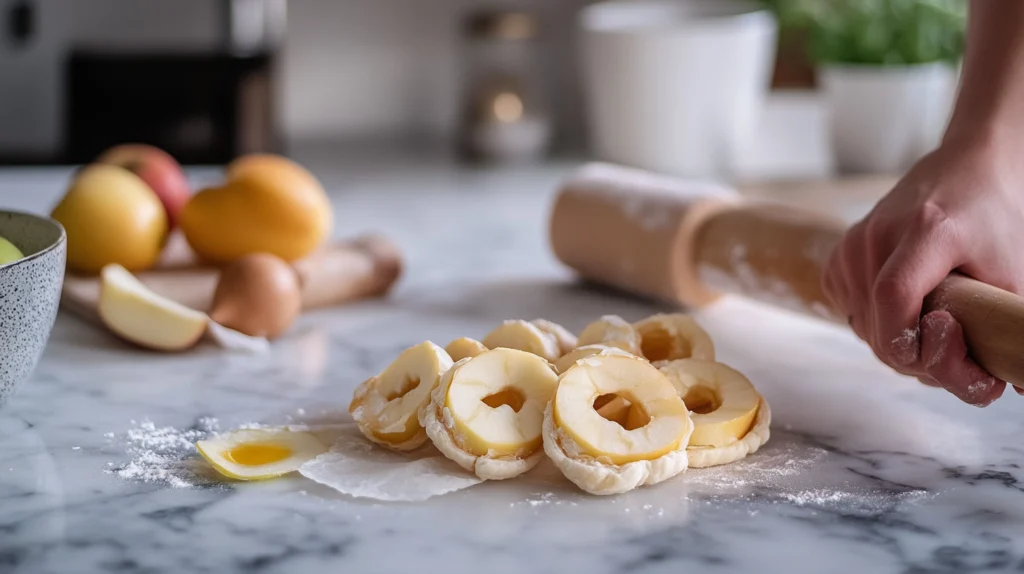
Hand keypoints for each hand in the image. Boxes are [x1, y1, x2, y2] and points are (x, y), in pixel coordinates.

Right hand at [823, 139, 1023, 405]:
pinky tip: (910, 315)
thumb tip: (1016, 384)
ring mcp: (852, 245)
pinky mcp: (840, 256)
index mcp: (925, 230)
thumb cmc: (996, 216)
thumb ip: (1007, 326)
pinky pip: (852, 314)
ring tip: (940, 339)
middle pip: (877, 326)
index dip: (915, 343)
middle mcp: (877, 235)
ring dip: (901, 348)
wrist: (970, 166)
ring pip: (864, 329)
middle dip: (920, 360)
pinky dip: (879, 327)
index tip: (956, 352)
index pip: (894, 297)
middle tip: (964, 363)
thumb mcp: (1015, 272)